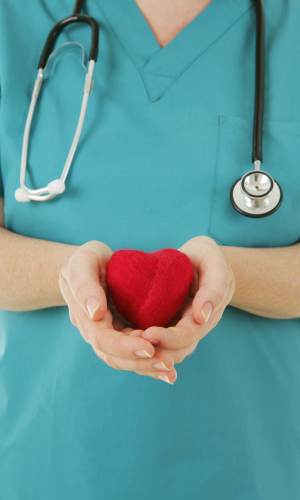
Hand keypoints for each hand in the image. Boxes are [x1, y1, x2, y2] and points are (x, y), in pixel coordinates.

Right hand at [59, 241, 175, 382]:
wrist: (89, 265)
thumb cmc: (86, 260)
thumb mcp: (82, 263)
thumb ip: (84, 285)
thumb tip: (95, 312)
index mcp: (86, 318)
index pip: (103, 339)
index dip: (125, 346)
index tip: (148, 347)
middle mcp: (97, 333)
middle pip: (116, 357)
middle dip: (141, 362)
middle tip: (168, 363)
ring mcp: (111, 335)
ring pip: (126, 360)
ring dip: (148, 367)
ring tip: (171, 370)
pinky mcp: (124, 334)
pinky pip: (136, 354)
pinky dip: (151, 363)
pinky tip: (170, 370)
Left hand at [124, 236, 234, 380]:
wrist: (197, 260)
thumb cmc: (207, 258)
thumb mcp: (214, 263)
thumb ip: (214, 287)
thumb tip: (202, 316)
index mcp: (203, 318)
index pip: (187, 337)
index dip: (168, 338)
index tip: (148, 334)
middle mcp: (190, 330)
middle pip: (173, 352)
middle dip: (152, 351)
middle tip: (129, 340)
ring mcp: (175, 330)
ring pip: (160, 354)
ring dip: (143, 354)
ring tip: (123, 342)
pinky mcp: (161, 326)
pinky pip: (150, 345)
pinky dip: (138, 348)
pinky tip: (121, 340)